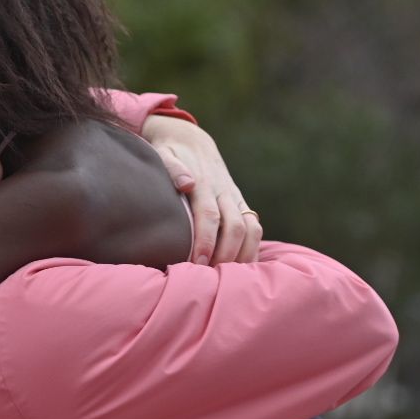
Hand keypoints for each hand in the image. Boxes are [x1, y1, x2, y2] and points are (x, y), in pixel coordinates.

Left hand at [142, 114, 263, 265]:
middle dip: (225, 255)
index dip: (205, 240)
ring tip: (228, 277)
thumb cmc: (169, 153)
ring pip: (251, 229)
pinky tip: (244, 269)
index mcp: (203, 182)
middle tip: (210, 278)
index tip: (198, 262)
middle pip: (235, 227)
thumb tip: (186, 184)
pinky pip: (255, 228)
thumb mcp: (164, 153)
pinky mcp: (241, 204)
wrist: (191, 141)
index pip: (209, 215)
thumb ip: (172, 167)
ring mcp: (235, 198)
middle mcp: (224, 191)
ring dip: (243, 255)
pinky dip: (253, 249)